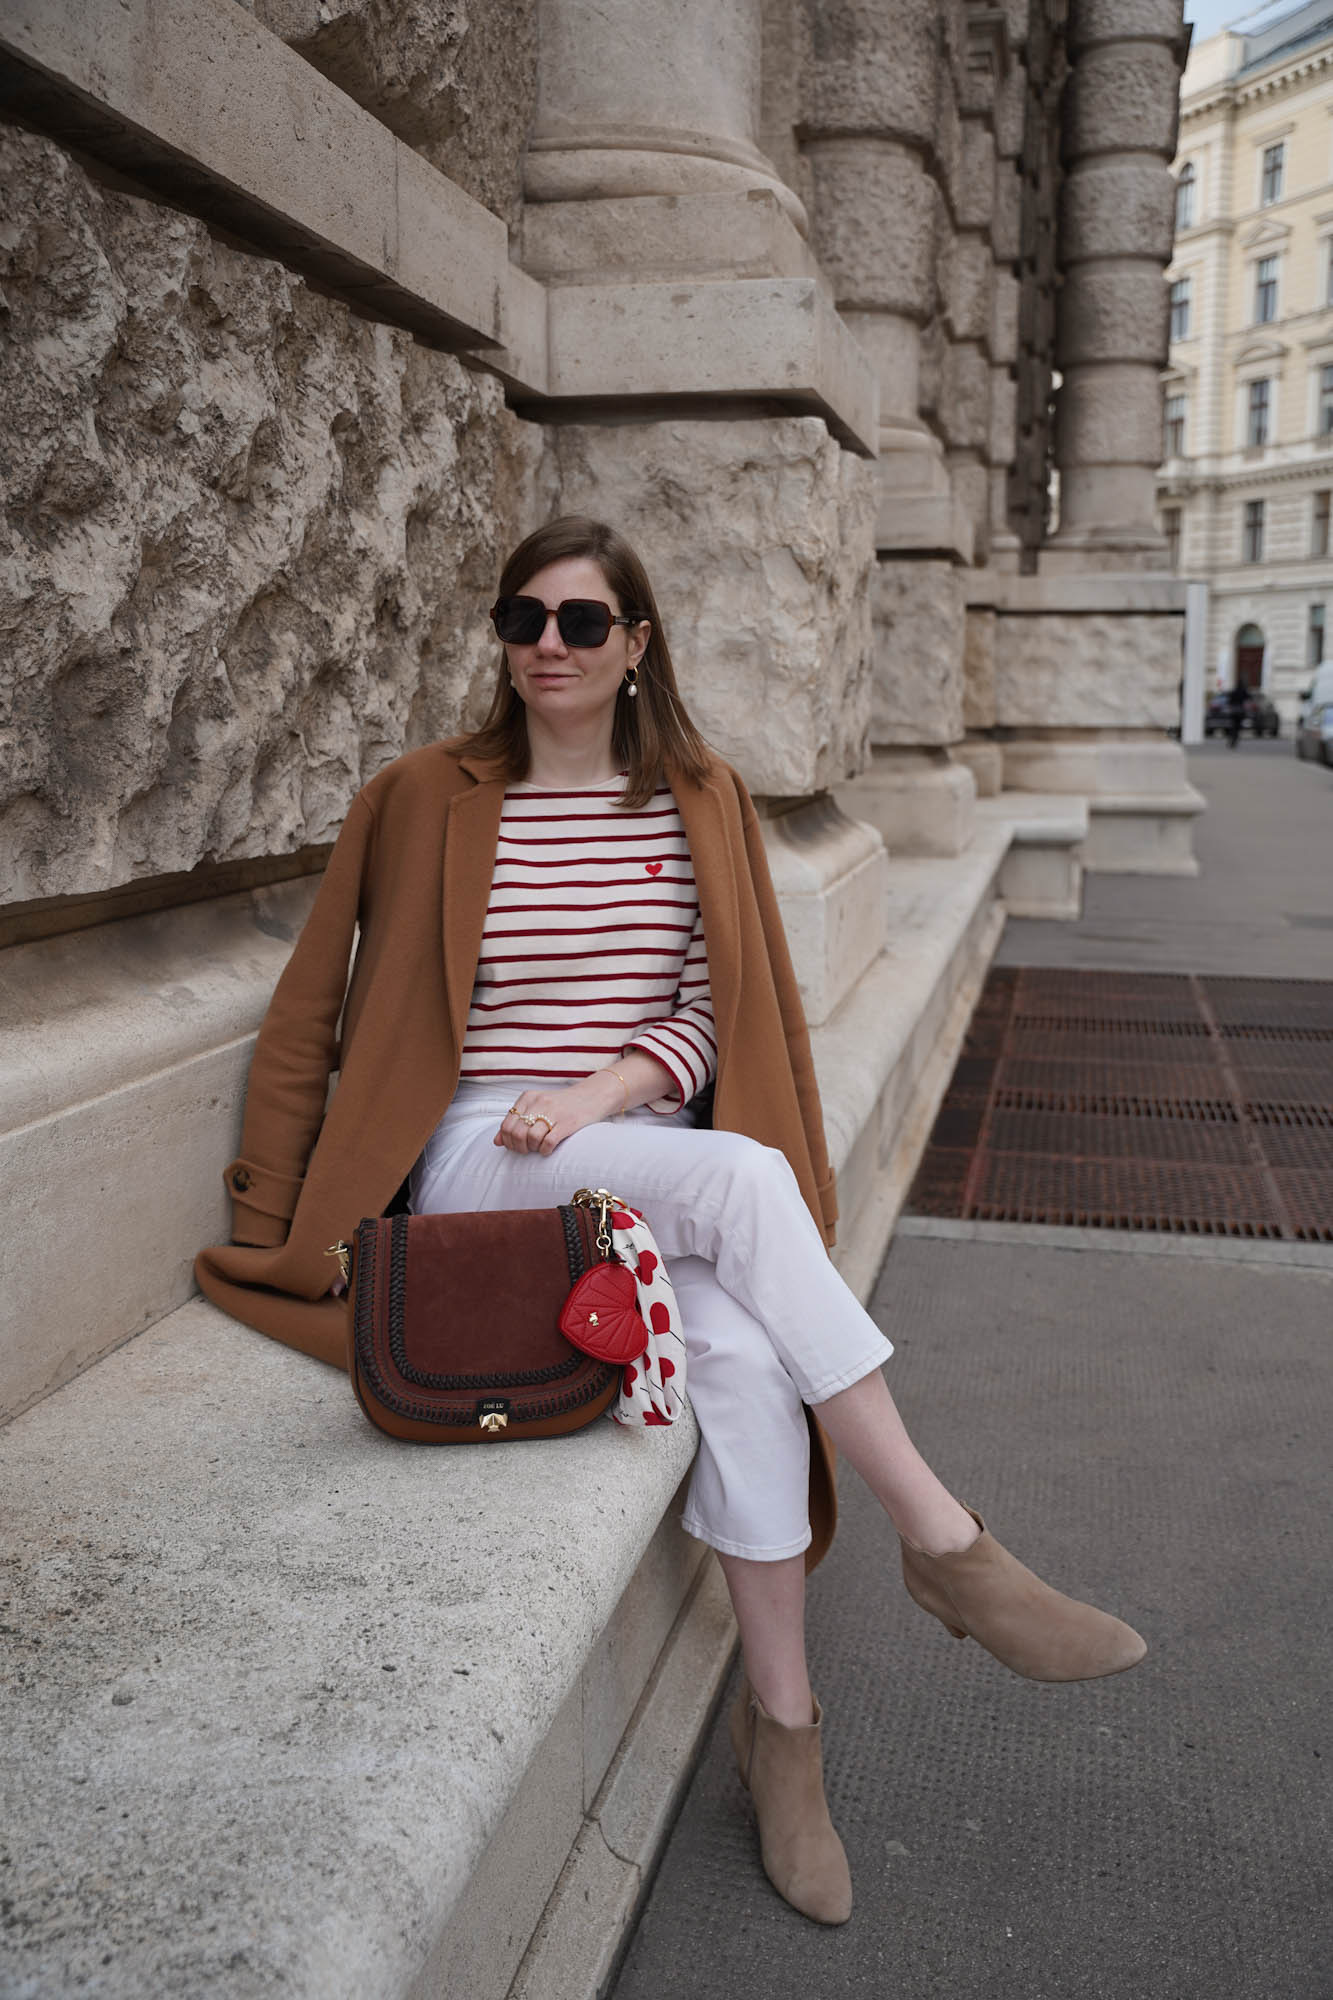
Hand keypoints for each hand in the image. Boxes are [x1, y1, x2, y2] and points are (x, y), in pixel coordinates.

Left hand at [493, 1072, 623, 1155]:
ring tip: (538, 1147)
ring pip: (530, 1138)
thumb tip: (497, 1141)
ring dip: (532, 1148)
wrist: (592, 1096)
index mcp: (528, 1097)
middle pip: (516, 1133)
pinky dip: (545, 1150)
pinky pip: (548, 1143)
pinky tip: (548, 1148)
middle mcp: (539, 1103)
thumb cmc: (561, 1105)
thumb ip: (515, 1122)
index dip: (508, 1141)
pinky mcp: (568, 1123)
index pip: (507, 1124)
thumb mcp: (536, 1107)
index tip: (515, 1146)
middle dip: (518, 1147)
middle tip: (526, 1150)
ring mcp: (554, 1113)